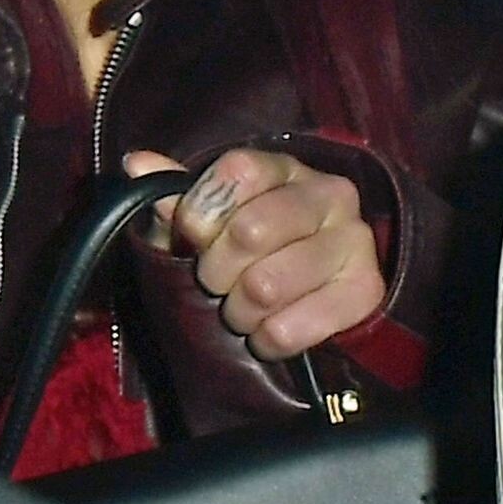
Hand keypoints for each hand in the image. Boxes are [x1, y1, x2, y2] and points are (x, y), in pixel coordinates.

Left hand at [122, 147, 385, 360]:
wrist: (323, 291)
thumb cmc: (253, 250)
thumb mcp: (212, 219)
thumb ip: (176, 194)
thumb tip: (137, 164)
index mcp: (285, 168)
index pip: (237, 172)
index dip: (201, 213)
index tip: (194, 238)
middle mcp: (329, 194)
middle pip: (250, 232)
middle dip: (216, 271)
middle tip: (217, 284)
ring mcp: (354, 241)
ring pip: (266, 286)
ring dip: (238, 311)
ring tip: (241, 311)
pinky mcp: (366, 291)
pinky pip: (290, 328)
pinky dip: (266, 339)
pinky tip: (266, 332)